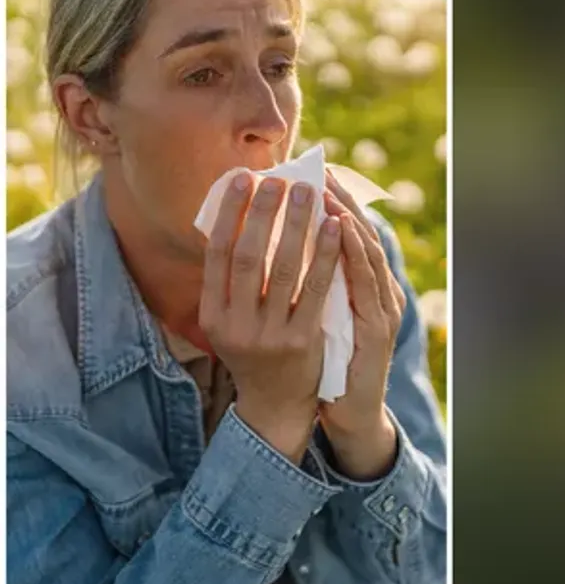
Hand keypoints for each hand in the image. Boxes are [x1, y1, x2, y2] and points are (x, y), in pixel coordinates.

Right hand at [200, 172, 343, 463]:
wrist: (276, 404)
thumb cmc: (255, 349)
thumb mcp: (230, 320)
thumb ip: (230, 281)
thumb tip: (235, 217)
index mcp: (212, 314)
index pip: (217, 254)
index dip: (229, 214)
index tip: (242, 179)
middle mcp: (235, 324)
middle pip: (248, 257)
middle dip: (262, 214)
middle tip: (277, 179)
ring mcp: (269, 334)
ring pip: (284, 269)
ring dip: (297, 226)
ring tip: (308, 193)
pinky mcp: (303, 340)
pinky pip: (317, 289)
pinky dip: (327, 254)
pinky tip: (335, 227)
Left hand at [316, 171, 406, 479]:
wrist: (355, 412)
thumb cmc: (333, 364)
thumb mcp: (325, 319)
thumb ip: (317, 288)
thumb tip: (285, 250)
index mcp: (369, 289)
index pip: (353, 235)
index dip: (338, 203)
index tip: (316, 173)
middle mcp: (382, 292)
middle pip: (363, 234)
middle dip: (342, 200)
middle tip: (321, 168)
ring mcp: (384, 308)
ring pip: (367, 251)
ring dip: (347, 216)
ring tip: (327, 187)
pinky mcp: (380, 327)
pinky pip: (366, 281)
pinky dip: (354, 250)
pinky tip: (340, 226)